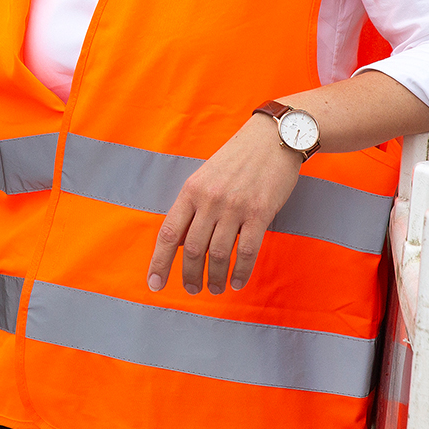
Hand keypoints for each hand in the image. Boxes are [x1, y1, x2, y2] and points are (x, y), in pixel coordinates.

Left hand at [146, 114, 299, 294]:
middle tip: (193, 290)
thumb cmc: (237, 159)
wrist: (273, 138)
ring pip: (219, 253)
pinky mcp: (260, 212)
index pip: (168, 233)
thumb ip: (192, 207)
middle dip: (190, 275)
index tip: (154, 284)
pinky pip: (247, 250)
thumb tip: (179, 244)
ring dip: (215, 277)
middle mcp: (209, 200)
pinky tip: (237, 281)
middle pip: (192, 248)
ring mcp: (235, 207)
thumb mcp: (205, 177)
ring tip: (216, 288)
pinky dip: (240, 271)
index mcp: (191, 190)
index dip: (159, 263)